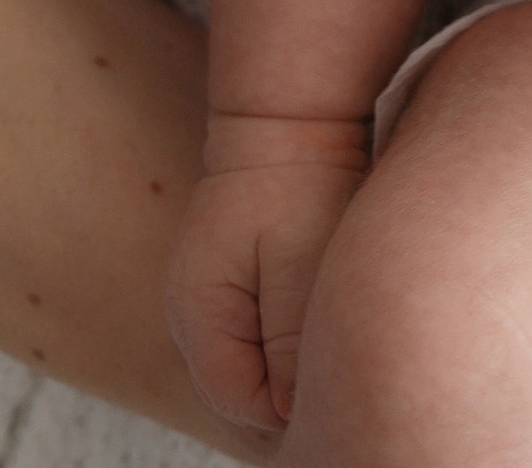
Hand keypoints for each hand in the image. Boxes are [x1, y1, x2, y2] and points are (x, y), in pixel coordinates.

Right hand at [168, 122, 366, 435]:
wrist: (289, 117)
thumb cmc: (300, 181)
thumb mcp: (300, 259)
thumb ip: (289, 339)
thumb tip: (289, 414)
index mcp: (198, 311)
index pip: (238, 400)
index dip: (289, 410)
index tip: (337, 388)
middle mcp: (193, 317)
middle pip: (237, 395)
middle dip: (286, 398)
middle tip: (338, 377)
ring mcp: (209, 304)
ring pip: (247, 374)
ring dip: (286, 374)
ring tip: (332, 351)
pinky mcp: (232, 291)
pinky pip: (255, 345)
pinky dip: (285, 350)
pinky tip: (320, 334)